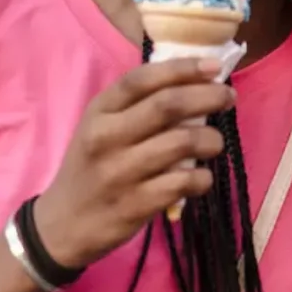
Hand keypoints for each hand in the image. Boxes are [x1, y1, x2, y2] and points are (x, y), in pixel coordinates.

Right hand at [34, 58, 234, 268]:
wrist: (63, 224)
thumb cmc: (91, 168)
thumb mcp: (99, 128)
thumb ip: (136, 106)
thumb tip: (193, 83)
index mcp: (99, 111)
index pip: (142, 79)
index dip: (182, 69)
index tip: (213, 66)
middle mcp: (107, 137)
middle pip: (168, 106)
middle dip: (208, 96)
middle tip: (228, 98)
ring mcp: (121, 172)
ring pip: (182, 143)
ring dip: (211, 139)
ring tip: (215, 143)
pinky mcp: (135, 204)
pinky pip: (183, 182)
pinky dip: (203, 177)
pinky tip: (201, 177)